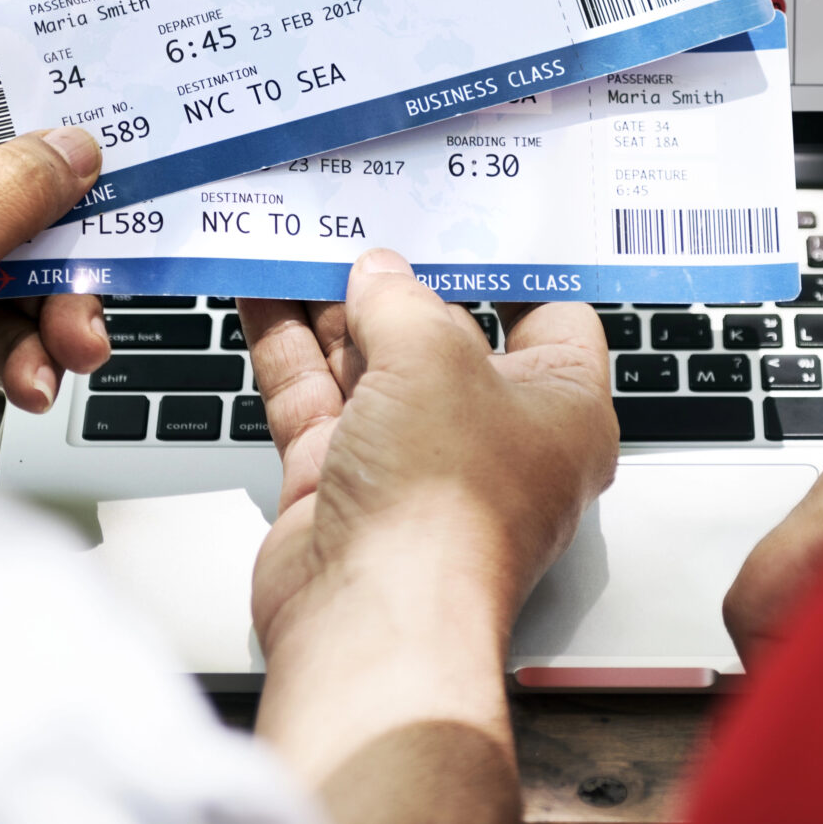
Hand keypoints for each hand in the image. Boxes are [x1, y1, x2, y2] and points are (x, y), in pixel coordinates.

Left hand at [0, 55, 110, 435]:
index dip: (36, 97)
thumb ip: (12, 190)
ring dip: (55, 309)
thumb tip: (75, 148)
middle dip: (64, 238)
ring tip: (72, 345)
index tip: (107, 111)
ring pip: (18, 265)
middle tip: (106, 261)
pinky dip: (28, 354)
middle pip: (11, 187)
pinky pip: (3, 327)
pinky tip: (31, 379)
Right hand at [240, 256, 618, 823]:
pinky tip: (261, 287)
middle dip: (402, 274)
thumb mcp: (435, 355)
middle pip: (446, 334)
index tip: (470, 205)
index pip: (548, 314)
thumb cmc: (443, 501)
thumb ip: (402, 299)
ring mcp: (412, 461)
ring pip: (370, 361)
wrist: (371, 618)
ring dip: (333, 302)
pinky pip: (314, 396)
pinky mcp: (342, 481)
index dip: (509, 260)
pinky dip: (287, 344)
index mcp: (561, 410)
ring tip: (301, 231)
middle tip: (367, 207)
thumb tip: (378, 271)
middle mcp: (490, 436)